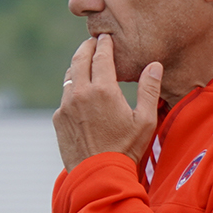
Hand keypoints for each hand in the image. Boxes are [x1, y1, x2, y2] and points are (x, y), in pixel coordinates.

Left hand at [53, 35, 163, 171]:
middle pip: (79, 59)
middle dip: (86, 48)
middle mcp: (80, 93)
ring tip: (85, 63)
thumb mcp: (145, 120)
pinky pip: (64, 97)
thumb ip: (149, 89)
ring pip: (69, 77)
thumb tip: (154, 65)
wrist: (98, 175)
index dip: (103, 44)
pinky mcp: (58, 119)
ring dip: (77, 67)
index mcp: (103, 89)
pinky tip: (80, 92)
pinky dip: (72, 89)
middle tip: (92, 42)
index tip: (106, 37)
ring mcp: (66, 106)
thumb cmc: (126, 148)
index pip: (100, 56)